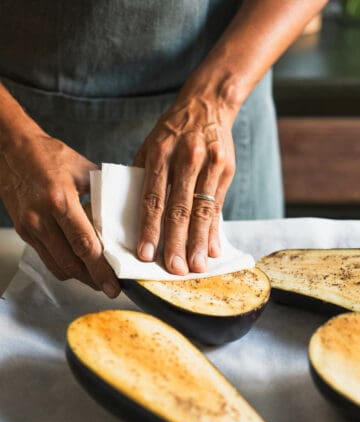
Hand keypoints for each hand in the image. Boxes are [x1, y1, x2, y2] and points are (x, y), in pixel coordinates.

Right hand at [0, 132, 119, 297]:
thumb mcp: (81, 168)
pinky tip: (77, 263)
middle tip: (110, 287)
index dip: (101, 270)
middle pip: (71, 263)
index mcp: (60, 201)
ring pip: (57, 266)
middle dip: (93, 280)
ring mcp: (29, 227)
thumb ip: (102, 191)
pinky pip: (46, 257)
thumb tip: (122, 210)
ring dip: (78, 276)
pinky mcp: (23, 231)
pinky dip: (63, 265)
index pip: (85, 245)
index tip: (113, 286)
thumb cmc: (46, 154)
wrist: (9, 149)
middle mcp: (42, 218)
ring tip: (96, 278)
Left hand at [134, 95, 235, 274]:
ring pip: (202, 209)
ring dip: (199, 241)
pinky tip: (213, 249)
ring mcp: (209, 164)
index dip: (149, 228)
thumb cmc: (173, 129)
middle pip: (179, 208)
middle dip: (177, 242)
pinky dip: (215, 229)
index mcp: (159, 152)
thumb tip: (137, 216)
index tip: (146, 254)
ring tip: (196, 266)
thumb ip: (145, 177)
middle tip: (174, 269)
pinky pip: (219, 205)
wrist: (208, 103)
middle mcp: (185, 158)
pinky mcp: (226, 169)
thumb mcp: (151, 144)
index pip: (152, 197)